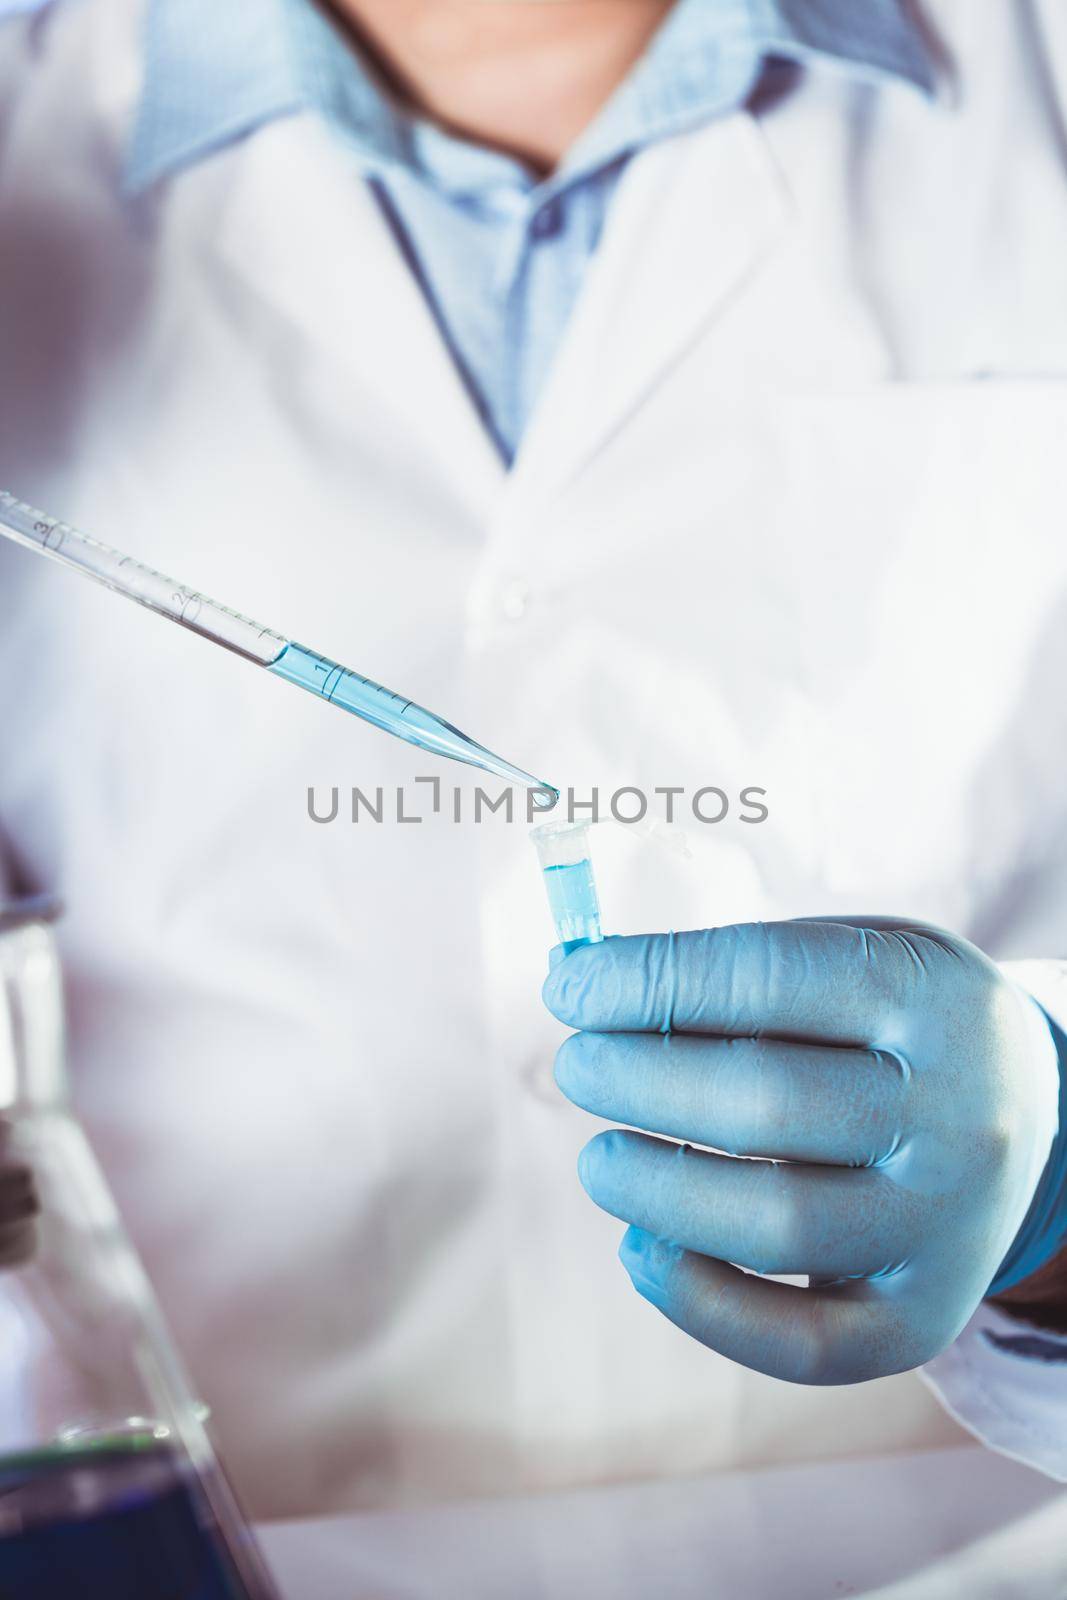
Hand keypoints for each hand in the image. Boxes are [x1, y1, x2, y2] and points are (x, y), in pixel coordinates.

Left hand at [543, 919, 1061, 1383]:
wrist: (1027, 1110)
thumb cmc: (888, 1021)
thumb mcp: (845, 957)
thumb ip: (727, 966)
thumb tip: (579, 983)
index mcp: (931, 994)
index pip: (768, 978)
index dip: (649, 980)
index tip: (568, 984)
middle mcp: (956, 1112)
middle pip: (764, 1103)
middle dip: (636, 1080)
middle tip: (578, 1067)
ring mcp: (947, 1223)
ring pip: (775, 1225)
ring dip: (652, 1190)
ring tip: (599, 1158)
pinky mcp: (924, 1316)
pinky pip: (802, 1343)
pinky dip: (699, 1304)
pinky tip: (643, 1247)